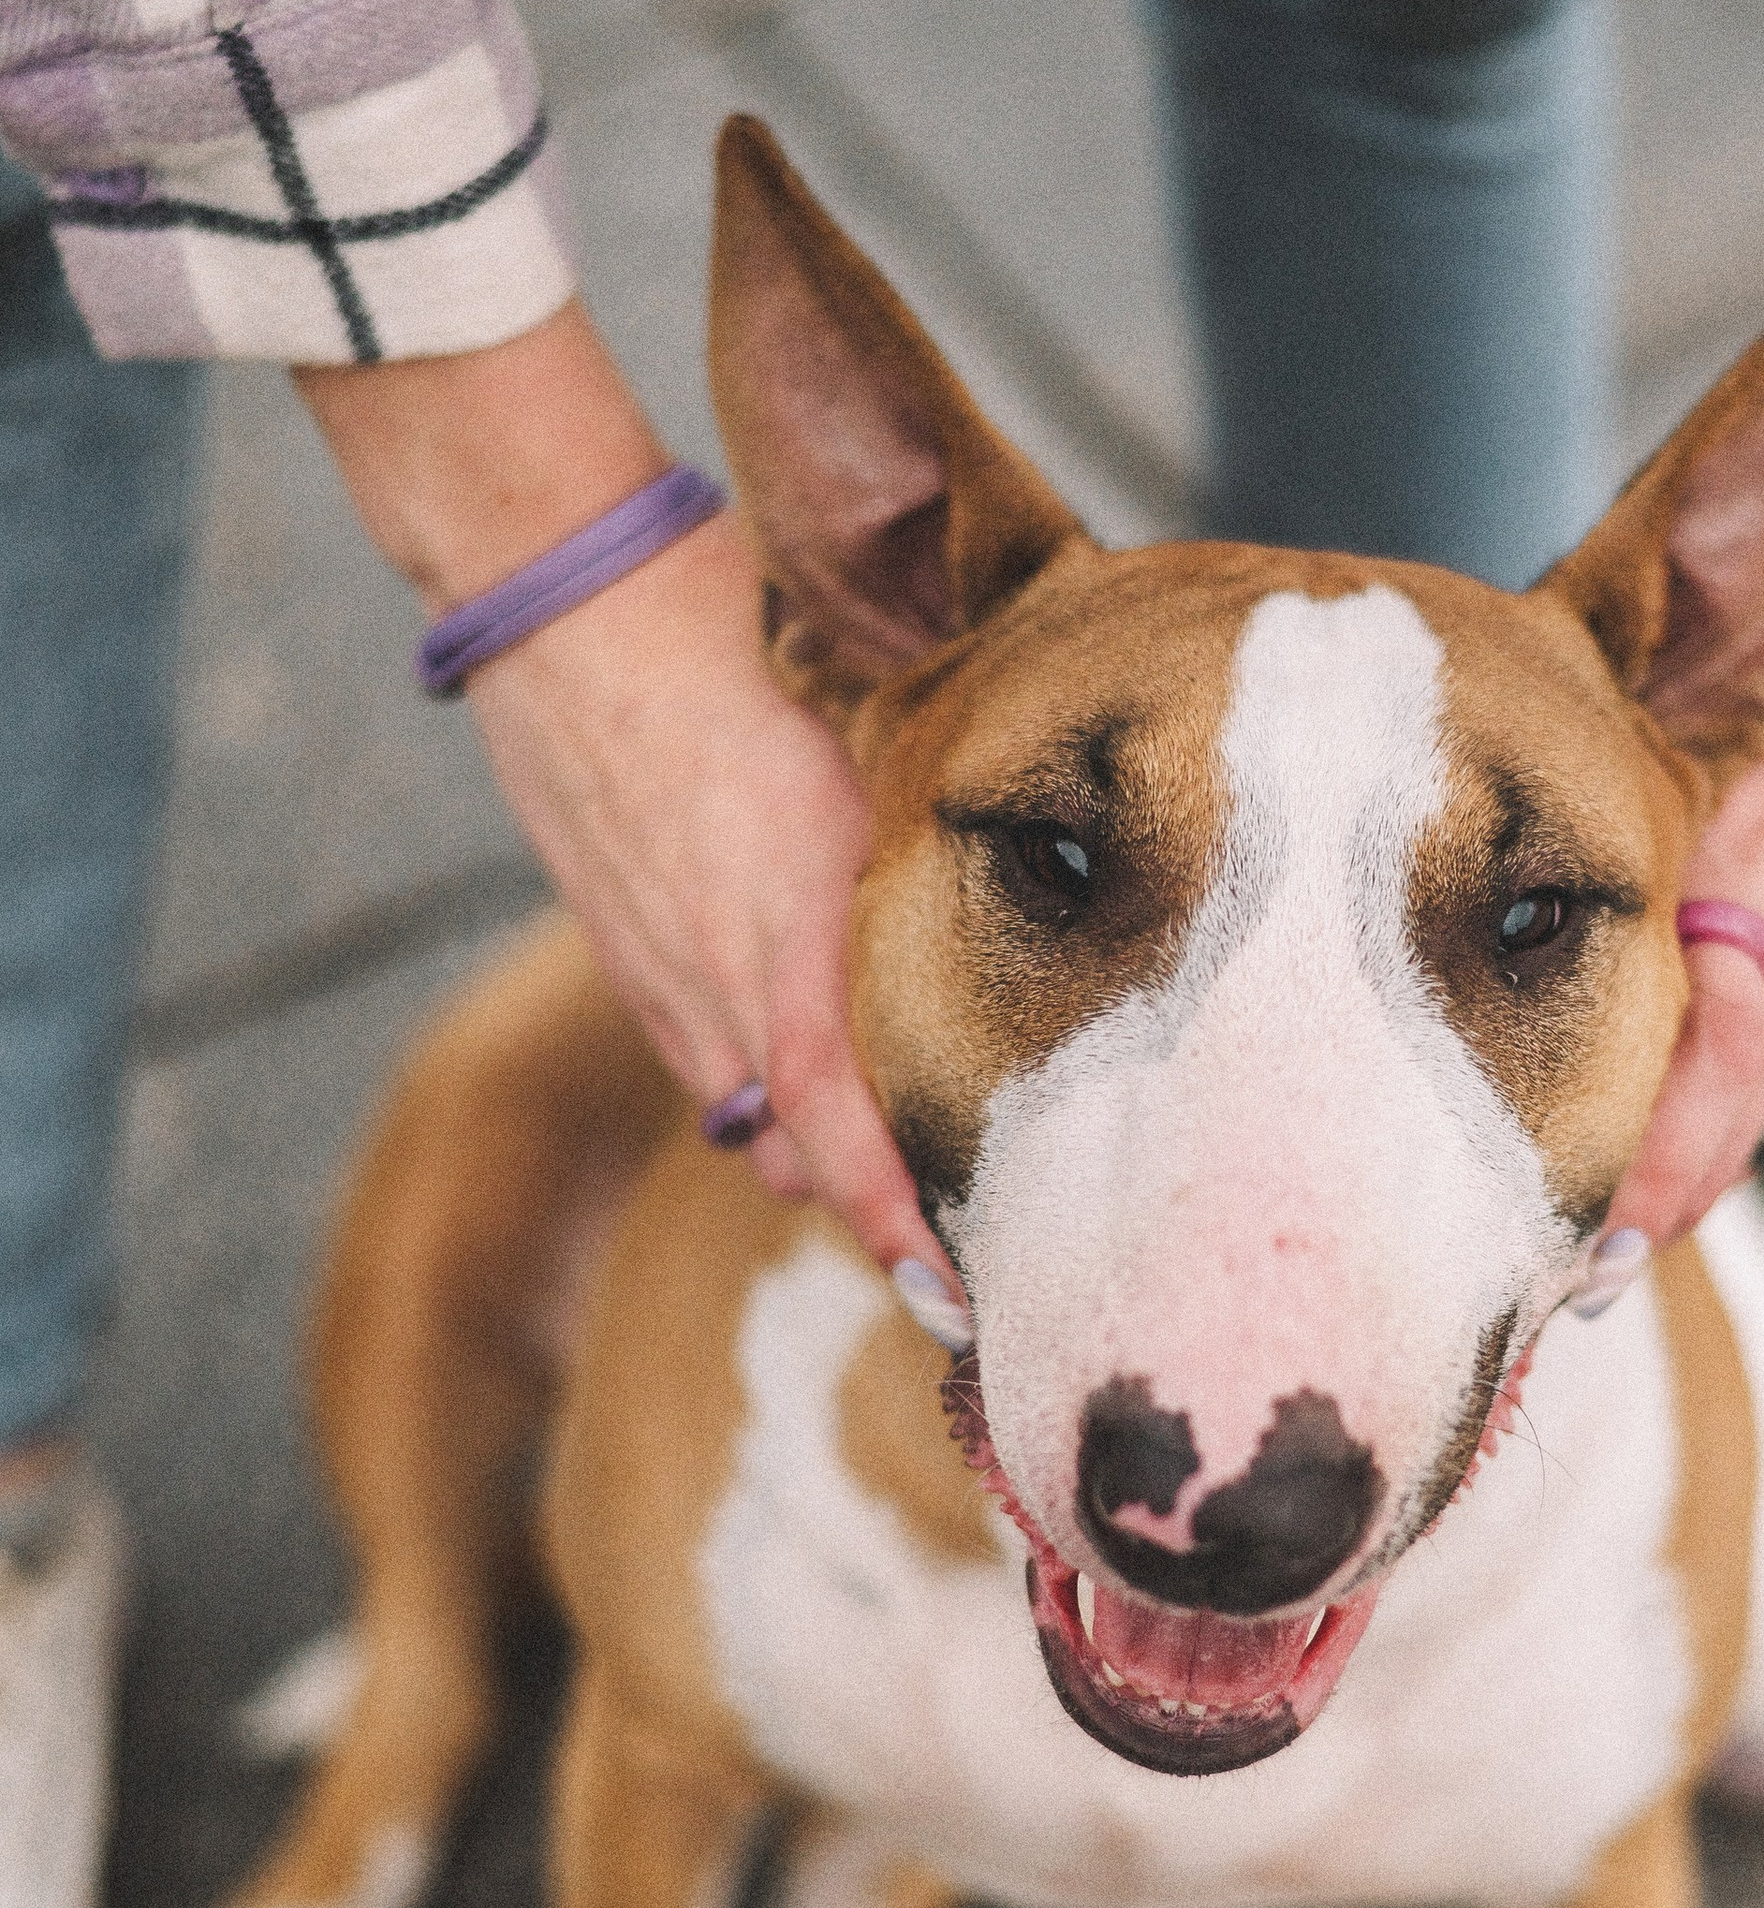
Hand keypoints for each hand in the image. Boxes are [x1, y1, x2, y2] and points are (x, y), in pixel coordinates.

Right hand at [296, 301, 952, 1294]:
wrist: (576, 615)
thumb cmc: (739, 662)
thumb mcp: (863, 759)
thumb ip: (930, 852)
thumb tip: (1044, 887)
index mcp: (794, 945)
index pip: (843, 1136)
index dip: (895, 1226)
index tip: (951, 1291)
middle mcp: (720, 990)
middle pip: (800, 1159)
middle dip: (878, 1202)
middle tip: (971, 1228)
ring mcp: (662, 984)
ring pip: (749, 1122)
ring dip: (817, 1152)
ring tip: (903, 1162)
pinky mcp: (625, 963)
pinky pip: (704, 1065)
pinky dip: (761, 1091)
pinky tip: (809, 1061)